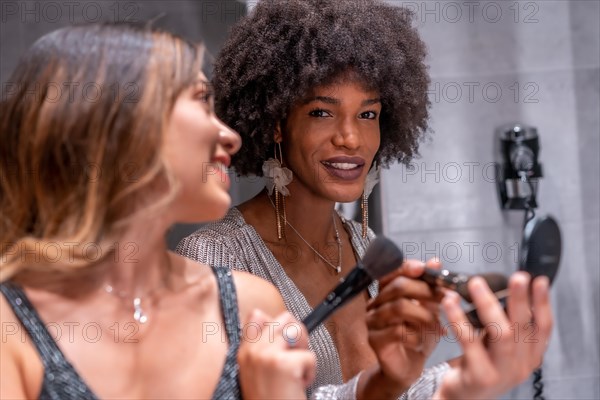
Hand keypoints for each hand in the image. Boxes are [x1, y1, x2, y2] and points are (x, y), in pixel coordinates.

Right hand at [237, 310, 315, 399]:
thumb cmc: (271, 399)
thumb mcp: (257, 372)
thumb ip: (262, 346)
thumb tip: (270, 318)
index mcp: (244, 352)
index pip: (256, 315)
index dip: (276, 323)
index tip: (283, 342)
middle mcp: (253, 350)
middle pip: (284, 318)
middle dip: (297, 335)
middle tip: (295, 358)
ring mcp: (266, 355)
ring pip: (298, 330)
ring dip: (304, 351)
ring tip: (297, 371)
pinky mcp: (284, 364)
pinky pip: (310, 355)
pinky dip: (311, 372)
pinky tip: (299, 385)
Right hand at [361, 258, 444, 397]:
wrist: (409, 366)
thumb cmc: (418, 336)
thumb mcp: (429, 309)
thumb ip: (430, 287)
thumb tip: (435, 261)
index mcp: (386, 292)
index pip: (391, 272)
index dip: (406, 267)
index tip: (424, 268)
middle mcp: (375, 304)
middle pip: (397, 287)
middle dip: (425, 291)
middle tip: (446, 298)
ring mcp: (372, 321)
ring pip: (399, 308)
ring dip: (424, 316)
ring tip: (439, 325)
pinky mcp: (374, 340)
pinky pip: (396, 331)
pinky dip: (415, 336)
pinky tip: (422, 342)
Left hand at [434, 272, 552, 399]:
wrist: (460, 397)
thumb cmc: (478, 366)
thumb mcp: (497, 346)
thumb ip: (504, 325)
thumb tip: (500, 289)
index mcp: (529, 356)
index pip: (543, 327)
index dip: (543, 302)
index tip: (539, 280)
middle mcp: (520, 366)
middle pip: (523, 327)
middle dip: (521, 299)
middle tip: (517, 277)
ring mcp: (502, 373)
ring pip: (501, 334)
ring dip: (488, 305)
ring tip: (477, 284)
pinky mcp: (480, 376)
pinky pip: (469, 341)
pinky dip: (458, 318)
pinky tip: (450, 302)